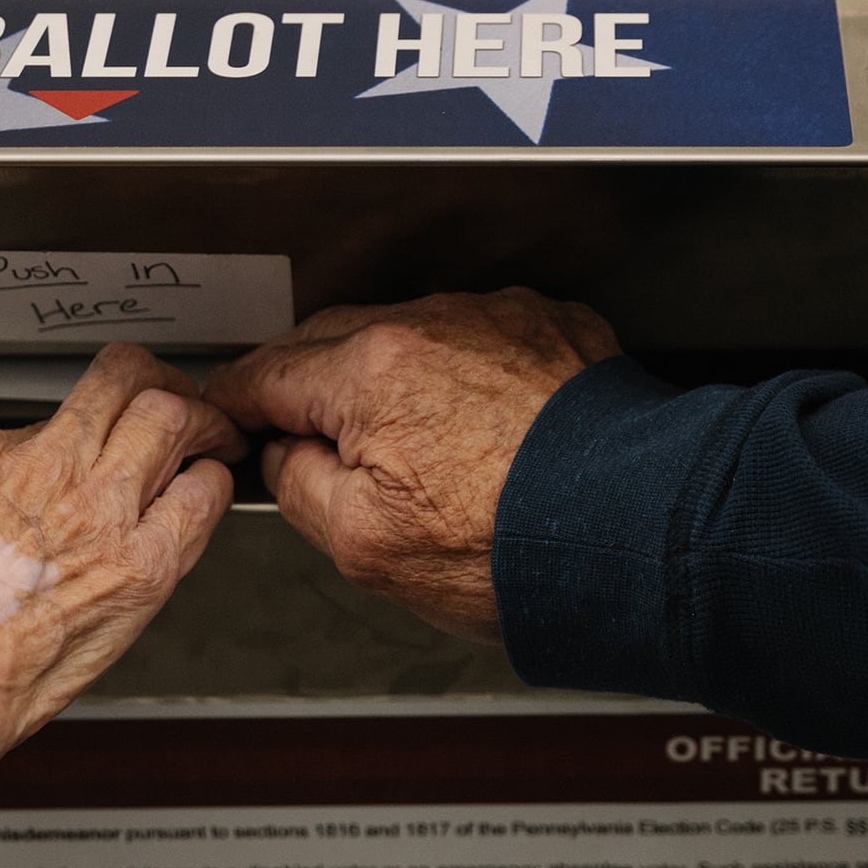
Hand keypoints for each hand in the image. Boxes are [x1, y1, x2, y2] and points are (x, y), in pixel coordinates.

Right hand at [0, 343, 244, 786]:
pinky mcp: (139, 564)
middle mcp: (41, 468)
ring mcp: (95, 511)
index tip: (85, 444)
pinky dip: (214, 487)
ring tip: (207, 441)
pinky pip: (200, 498)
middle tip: (171, 406)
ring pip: (170, 418)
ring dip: (199, 425)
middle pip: (123, 381)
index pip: (46, 412)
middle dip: (158, 385)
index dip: (77, 427)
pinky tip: (208, 496)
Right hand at [204, 289, 620, 643]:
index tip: (232, 418)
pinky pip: (480, 340)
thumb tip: (285, 453)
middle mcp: (431, 324)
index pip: (267, 373)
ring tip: (410, 445)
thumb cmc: (508, 549)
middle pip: (333, 341)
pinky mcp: (552, 329)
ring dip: (391, 377)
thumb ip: (296, 484)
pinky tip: (478, 427)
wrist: (635, 535)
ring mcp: (496, 319)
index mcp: (369, 373)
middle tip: (305, 435)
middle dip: (307, 383)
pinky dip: (464, 373)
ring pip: (409, 336)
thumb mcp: (362, 546)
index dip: (238, 403)